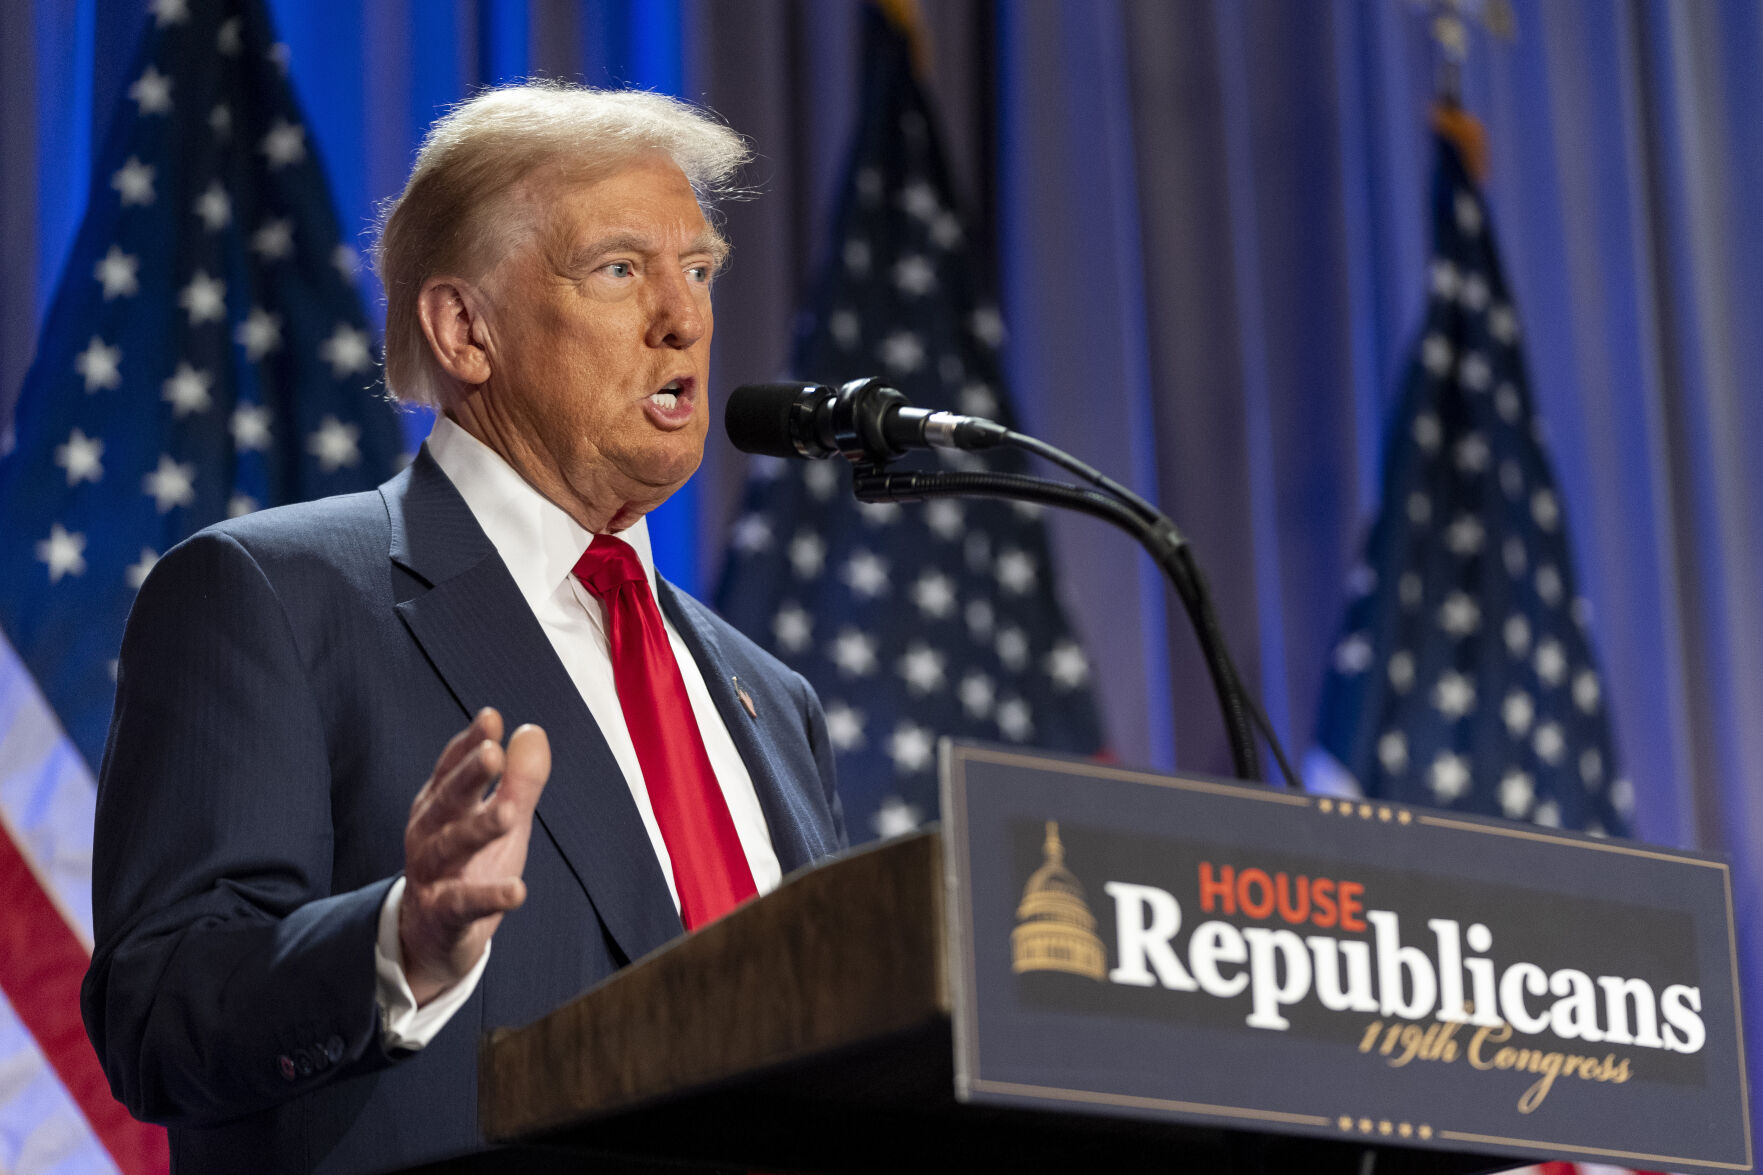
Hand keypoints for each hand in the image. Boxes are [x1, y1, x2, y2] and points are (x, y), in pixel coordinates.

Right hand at [399, 708, 549, 1005]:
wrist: (432, 937)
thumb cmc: (469, 866)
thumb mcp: (500, 820)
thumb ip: (518, 780)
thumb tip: (532, 731)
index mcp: (440, 806)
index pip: (452, 768)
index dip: (470, 743)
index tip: (491, 717)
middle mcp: (429, 834)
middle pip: (447, 800)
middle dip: (468, 776)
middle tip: (492, 753)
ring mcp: (432, 875)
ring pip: (451, 848)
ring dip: (478, 828)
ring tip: (510, 813)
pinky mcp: (443, 915)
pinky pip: (464, 904)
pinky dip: (490, 897)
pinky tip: (518, 890)